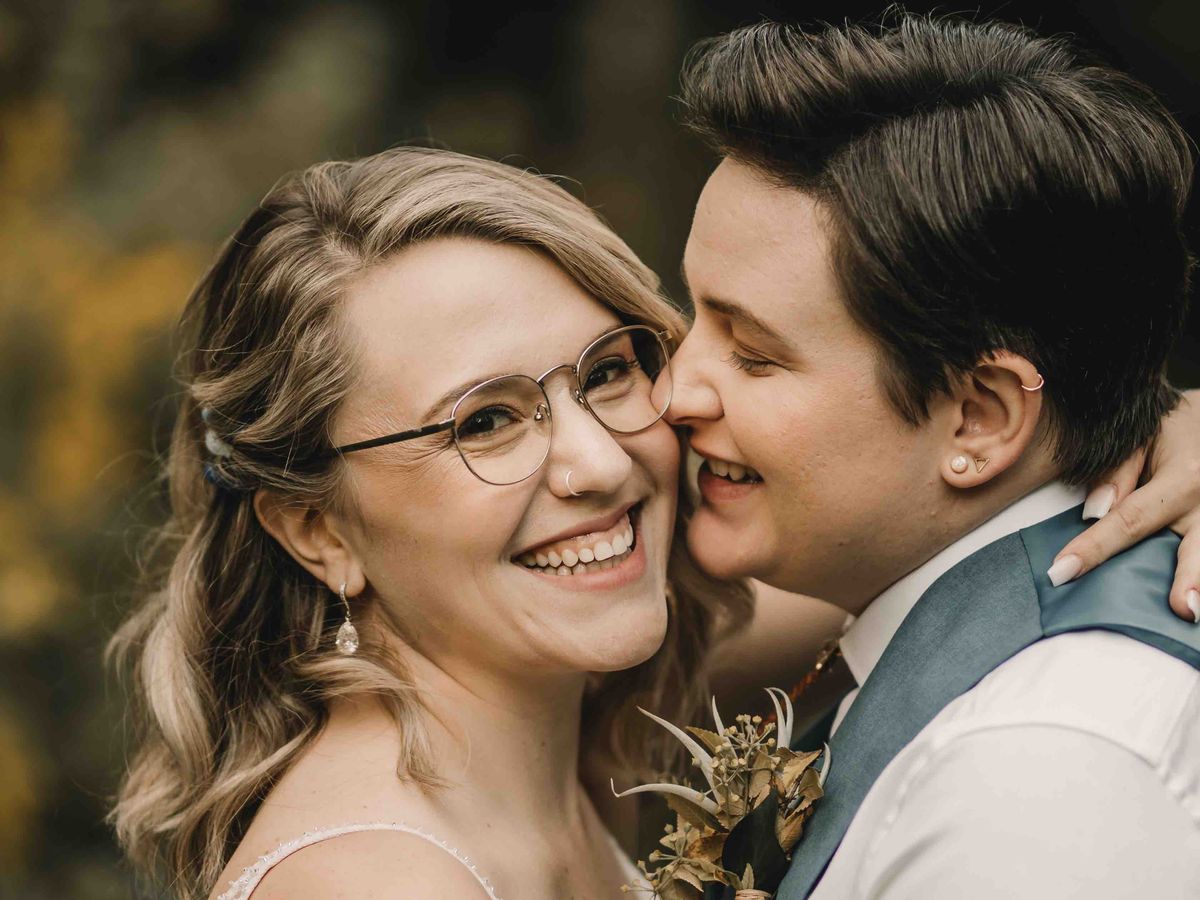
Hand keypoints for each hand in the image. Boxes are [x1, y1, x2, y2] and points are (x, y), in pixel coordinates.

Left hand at [1050, 390, 1199, 621]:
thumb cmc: (1177, 429)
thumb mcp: (1144, 434)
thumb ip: (1119, 470)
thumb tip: (1094, 512)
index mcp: (1183, 477)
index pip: (1129, 520)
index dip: (1094, 547)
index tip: (1062, 572)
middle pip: (1196, 547)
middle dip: (1188, 578)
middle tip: (1179, 608)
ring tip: (1192, 612)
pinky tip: (1193, 598)